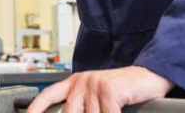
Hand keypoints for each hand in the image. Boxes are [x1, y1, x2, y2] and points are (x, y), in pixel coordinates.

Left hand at [26, 66, 174, 112]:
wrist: (149, 76)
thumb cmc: (123, 89)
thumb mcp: (97, 96)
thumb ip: (82, 106)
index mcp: (74, 82)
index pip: (48, 95)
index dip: (35, 108)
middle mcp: (81, 82)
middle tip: (95, 112)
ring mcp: (94, 85)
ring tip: (110, 109)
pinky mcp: (109, 90)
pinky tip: (119, 111)